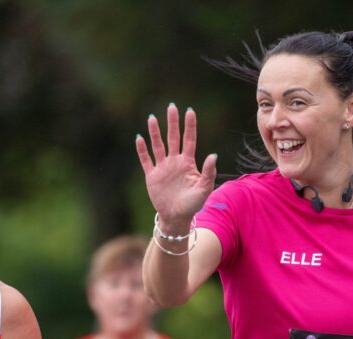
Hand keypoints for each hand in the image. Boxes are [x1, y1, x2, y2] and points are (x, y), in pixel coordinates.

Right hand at [135, 104, 217, 230]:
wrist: (176, 217)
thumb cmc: (193, 204)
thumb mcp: (204, 189)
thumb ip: (208, 172)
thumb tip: (213, 155)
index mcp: (188, 163)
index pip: (189, 139)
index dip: (189, 126)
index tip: (189, 111)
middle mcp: (174, 161)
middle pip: (173, 137)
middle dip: (172, 122)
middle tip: (171, 106)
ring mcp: (162, 167)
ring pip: (158, 145)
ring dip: (155, 132)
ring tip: (152, 118)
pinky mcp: (152, 175)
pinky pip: (146, 160)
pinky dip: (142, 150)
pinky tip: (139, 138)